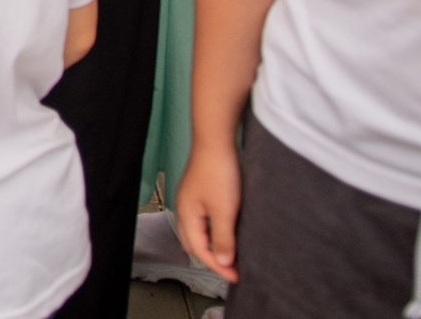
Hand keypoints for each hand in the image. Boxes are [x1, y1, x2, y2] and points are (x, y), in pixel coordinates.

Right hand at [174, 145, 240, 284]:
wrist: (215, 142)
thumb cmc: (217, 171)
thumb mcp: (224, 210)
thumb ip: (223, 238)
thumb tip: (223, 260)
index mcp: (186, 215)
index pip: (199, 251)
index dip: (218, 266)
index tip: (236, 277)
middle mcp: (184, 209)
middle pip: (194, 244)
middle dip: (212, 260)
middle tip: (232, 270)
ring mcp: (190, 200)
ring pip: (198, 233)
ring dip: (212, 246)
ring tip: (230, 255)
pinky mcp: (199, 193)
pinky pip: (203, 221)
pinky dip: (213, 233)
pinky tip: (226, 233)